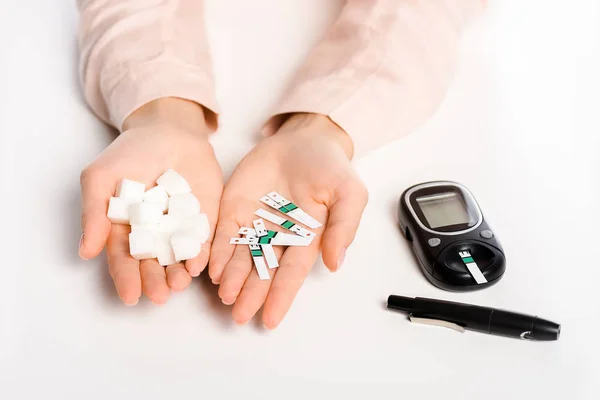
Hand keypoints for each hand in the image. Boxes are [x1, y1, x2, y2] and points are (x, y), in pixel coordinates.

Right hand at [79, 98, 222, 304]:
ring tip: (180, 284)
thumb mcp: (101, 178)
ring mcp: (181, 227)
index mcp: (126, 229)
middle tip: (160, 297)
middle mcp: (155, 234)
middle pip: (154, 264)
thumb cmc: (130, 154)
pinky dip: (203, 252)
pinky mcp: (206, 218)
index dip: (126, 278)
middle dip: (156, 281)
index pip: (124, 259)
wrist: (169, 130)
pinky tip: (200, 263)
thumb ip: (94, 213)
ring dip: (180, 273)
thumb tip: (86, 252)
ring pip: (180, 257)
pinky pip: (205, 239)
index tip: (130, 296)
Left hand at [209, 114, 367, 328]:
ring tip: (224, 295)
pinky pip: (224, 234)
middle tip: (239, 315)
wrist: (304, 138)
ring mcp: (255, 223)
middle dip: (251, 293)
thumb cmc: (331, 167)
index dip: (280, 296)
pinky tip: (213, 268)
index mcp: (306, 238)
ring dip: (232, 277)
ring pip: (240, 257)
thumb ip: (344, 226)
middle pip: (262, 271)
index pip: (291, 274)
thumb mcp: (349, 193)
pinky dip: (218, 251)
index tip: (270, 318)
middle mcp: (278, 237)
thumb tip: (335, 263)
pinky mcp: (235, 208)